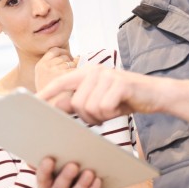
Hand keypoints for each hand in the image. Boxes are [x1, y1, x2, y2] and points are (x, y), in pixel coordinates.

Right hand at [34, 47, 78, 91]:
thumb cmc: (51, 94)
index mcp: (40, 65)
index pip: (54, 50)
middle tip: (70, 72)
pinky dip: (78, 73)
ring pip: (71, 62)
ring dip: (74, 68)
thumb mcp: (45, 77)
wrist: (51, 108)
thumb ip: (55, 65)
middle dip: (70, 61)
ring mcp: (55, 70)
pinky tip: (75, 80)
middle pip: (64, 56)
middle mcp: (46, 66)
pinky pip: (76, 69)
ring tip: (71, 78)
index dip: (63, 52)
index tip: (68, 57)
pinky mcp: (65, 76)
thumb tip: (77, 57)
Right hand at [36, 157, 111, 187]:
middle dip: (65, 177)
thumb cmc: (76, 182)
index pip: (42, 180)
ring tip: (89, 172)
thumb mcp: (65, 173)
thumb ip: (55, 163)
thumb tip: (44, 149)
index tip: (49, 159)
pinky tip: (98, 181)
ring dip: (82, 184)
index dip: (44, 170)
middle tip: (73, 165)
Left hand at [37, 64, 166, 124]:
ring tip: (112, 110)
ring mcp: (108, 76)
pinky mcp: (120, 84)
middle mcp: (95, 71)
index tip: (32, 103)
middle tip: (101, 116)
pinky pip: (104, 108)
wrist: (156, 94)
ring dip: (100, 116)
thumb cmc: (126, 98)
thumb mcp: (100, 100)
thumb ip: (80, 101)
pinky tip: (120, 108)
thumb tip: (57, 106)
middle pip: (76, 103)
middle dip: (87, 116)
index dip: (46, 93)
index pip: (61, 82)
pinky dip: (111, 114)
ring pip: (89, 107)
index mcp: (88, 73)